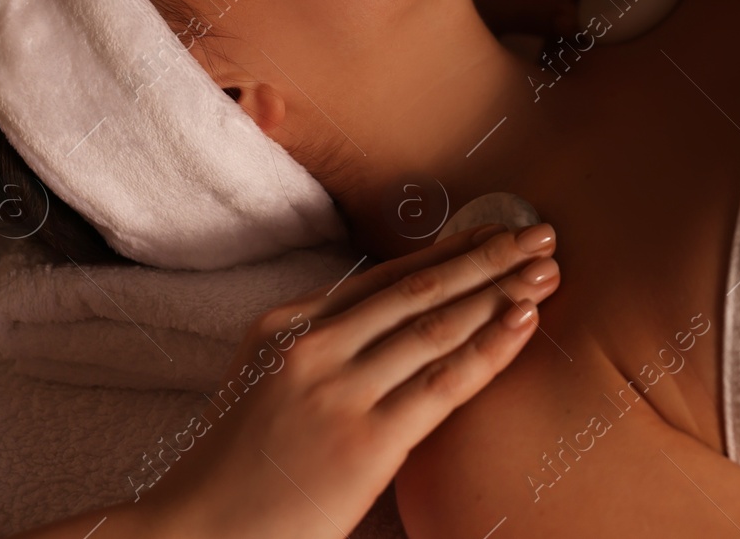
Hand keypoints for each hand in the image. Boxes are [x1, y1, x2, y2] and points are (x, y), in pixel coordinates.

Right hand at [126, 222, 561, 538]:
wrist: (192, 531)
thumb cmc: (236, 469)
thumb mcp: (265, 382)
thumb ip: (320, 349)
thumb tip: (392, 325)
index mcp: (287, 325)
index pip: (386, 277)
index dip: (450, 249)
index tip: (496, 230)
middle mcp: (314, 345)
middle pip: (420, 288)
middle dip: (488, 257)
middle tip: (541, 235)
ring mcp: (339, 390)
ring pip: (438, 325)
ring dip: (500, 292)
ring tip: (547, 270)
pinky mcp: (366, 440)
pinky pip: (445, 383)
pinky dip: (491, 348)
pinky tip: (524, 321)